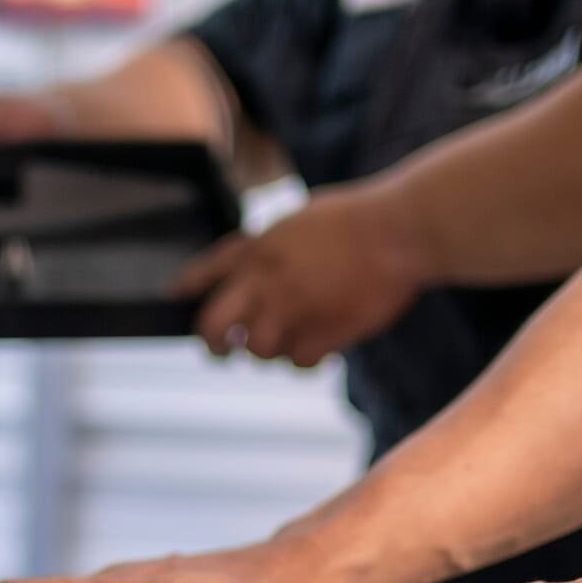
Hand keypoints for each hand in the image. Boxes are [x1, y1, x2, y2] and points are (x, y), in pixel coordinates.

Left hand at [175, 180, 429, 366]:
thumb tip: (253, 267)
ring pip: (257, 352)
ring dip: (271, 351)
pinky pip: (298, 364)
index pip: (204, 273)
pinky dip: (307, 360)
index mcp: (260, 247)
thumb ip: (271, 246)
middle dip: (214, 345)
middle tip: (223, 351)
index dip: (187, 290)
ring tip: (293, 338)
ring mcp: (292, 310)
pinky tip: (323, 346)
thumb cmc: (359, 218)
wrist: (402, 230)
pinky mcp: (323, 333)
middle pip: (212, 328)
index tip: (180, 299)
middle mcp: (266, 281)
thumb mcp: (299, 219)